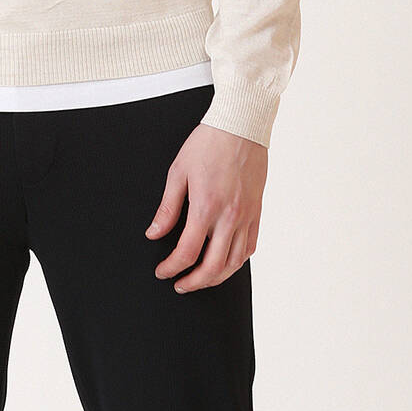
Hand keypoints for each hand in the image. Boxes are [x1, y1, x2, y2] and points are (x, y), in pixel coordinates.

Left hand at [144, 122, 266, 292]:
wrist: (240, 126)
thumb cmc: (208, 144)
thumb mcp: (178, 171)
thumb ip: (167, 208)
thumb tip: (154, 234)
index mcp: (206, 206)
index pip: (187, 252)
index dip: (172, 268)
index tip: (163, 271)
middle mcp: (229, 217)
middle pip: (213, 267)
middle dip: (193, 282)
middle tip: (179, 284)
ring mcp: (246, 217)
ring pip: (233, 264)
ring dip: (215, 279)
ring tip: (199, 280)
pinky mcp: (257, 213)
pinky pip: (249, 249)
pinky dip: (235, 263)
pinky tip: (224, 264)